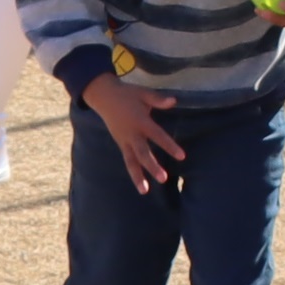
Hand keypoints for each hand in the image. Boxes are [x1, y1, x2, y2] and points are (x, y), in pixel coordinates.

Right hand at [83, 71, 182, 186]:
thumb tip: (174, 101)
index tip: (181, 156)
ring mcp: (124, 140)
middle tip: (163, 178)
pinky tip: (141, 184)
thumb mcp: (143, 93)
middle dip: (152, 166)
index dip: (169, 146)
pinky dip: (133, 172)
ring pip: (131, 161)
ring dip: (138, 176)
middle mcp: (131, 134)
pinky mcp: (120, 144)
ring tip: (144, 191)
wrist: (103, 96)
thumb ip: (158, 100)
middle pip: (142, 153)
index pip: (157, 135)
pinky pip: (127, 160)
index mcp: (140, 121)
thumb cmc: (127, 94)